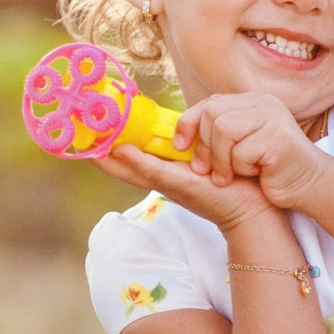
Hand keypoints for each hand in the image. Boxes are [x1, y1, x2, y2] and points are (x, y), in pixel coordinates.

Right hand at [97, 142, 279, 233]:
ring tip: (89, 146)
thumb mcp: (205, 159)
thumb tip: (183, 127)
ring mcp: (170, 184)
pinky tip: (120, 152)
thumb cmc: (233, 182)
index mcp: (168, 171)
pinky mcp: (181, 184)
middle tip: (79, 139)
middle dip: (102, 154)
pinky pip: (154, 171)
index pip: (134, 159)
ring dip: (110, 159)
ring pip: (132, 170)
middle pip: (124, 167)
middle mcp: (164, 180)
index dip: (113, 148)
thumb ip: (191, 146)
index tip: (93, 134)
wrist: (253, 206)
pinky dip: (136, 162)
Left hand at [174, 93, 328, 208]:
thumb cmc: (268, 169)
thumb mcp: (239, 145)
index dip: (188, 123)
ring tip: (231, 176)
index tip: (179, 146)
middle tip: (206, 171)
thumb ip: (217, 133)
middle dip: (203, 147)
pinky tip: (256, 175)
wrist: (306, 185)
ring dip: (222, 160)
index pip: (208, 103)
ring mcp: (273, 118)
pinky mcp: (279, 138)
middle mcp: (262, 104)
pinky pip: (241, 151)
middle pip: (212, 113)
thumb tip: (177, 137)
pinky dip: (242, 169)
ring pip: (223, 130)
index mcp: (250, 102)